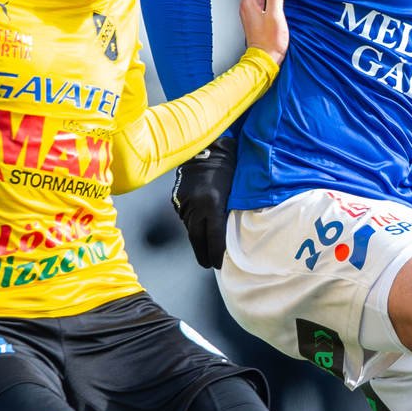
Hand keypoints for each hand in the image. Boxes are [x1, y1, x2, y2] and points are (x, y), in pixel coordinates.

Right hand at [171, 137, 235, 268]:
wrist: (207, 146)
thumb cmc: (229, 167)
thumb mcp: (234, 191)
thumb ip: (230, 213)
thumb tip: (230, 235)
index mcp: (212, 203)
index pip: (213, 238)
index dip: (216, 254)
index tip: (218, 264)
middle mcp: (196, 205)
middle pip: (197, 238)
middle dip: (203, 254)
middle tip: (209, 264)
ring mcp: (184, 201)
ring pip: (190, 229)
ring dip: (197, 241)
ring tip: (204, 251)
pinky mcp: (177, 198)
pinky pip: (185, 217)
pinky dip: (192, 225)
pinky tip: (199, 229)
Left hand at [238, 0, 287, 60]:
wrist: (265, 59)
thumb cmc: (270, 41)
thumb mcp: (276, 15)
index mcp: (249, 2)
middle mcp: (246, 5)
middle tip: (280, 0)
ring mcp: (249, 11)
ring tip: (278, 6)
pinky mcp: (255, 17)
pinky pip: (261, 2)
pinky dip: (270, 3)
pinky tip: (276, 12)